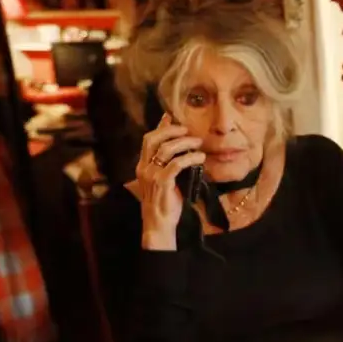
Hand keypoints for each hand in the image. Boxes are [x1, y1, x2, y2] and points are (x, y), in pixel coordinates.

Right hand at [135, 114, 204, 249]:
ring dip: (185, 143)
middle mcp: (144, 167)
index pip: (148, 139)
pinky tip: (200, 157)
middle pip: (154, 139)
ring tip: (199, 144)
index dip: (161, 127)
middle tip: (188, 131)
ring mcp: (152, 175)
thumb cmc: (164, 202)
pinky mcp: (163, 182)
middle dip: (172, 131)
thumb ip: (168, 163)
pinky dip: (190, 158)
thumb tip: (178, 146)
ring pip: (167, 149)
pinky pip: (177, 164)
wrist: (158, 223)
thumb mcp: (163, 179)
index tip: (172, 118)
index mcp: (142, 165)